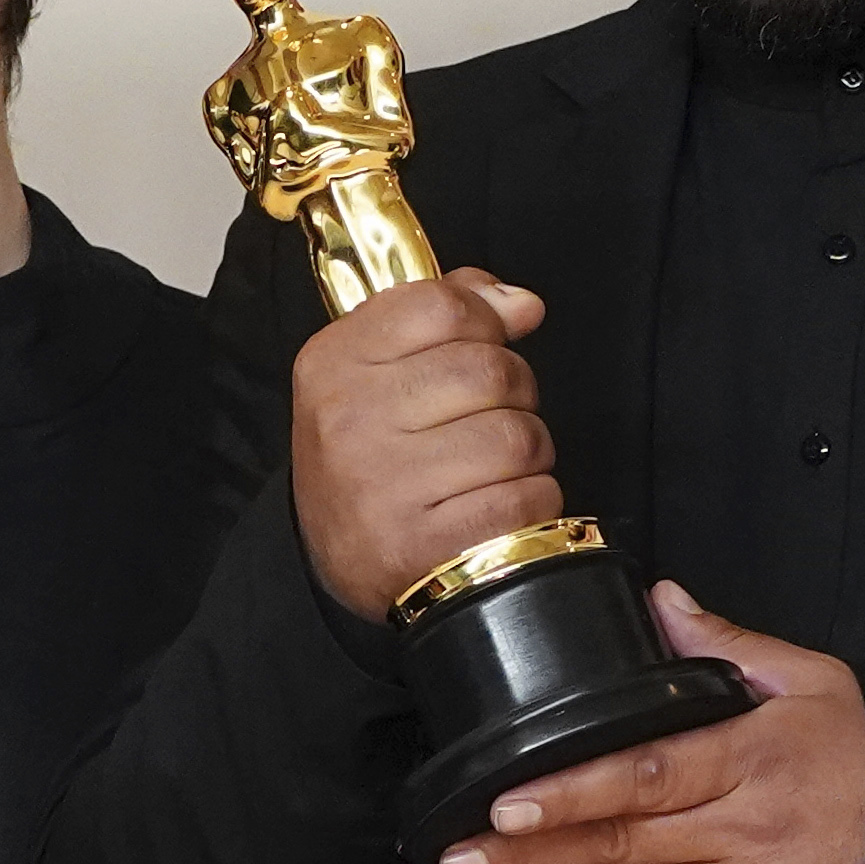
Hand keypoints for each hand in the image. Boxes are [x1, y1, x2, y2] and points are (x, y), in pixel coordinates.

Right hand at [293, 271, 554, 620]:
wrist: (333, 560)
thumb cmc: (369, 454)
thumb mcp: (376, 370)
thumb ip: (443, 315)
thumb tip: (520, 303)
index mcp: (334, 363)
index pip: (442, 306)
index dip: (485, 321)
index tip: (486, 344)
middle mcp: (350, 420)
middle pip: (491, 370)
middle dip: (516, 392)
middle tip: (491, 417)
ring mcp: (384, 486)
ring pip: (518, 437)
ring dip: (528, 454)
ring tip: (492, 468)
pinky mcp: (423, 545)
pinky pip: (525, 498)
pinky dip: (532, 502)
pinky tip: (497, 506)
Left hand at [443, 590, 864, 863]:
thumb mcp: (816, 683)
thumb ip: (730, 646)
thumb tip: (661, 600)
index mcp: (760, 760)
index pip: (647, 775)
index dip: (571, 792)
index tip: (507, 801)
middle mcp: (753, 834)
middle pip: (624, 843)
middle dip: (532, 851)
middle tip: (462, 856)